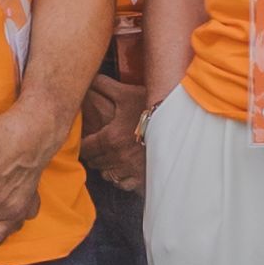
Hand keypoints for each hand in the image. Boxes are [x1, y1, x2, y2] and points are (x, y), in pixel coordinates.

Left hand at [79, 74, 146, 190]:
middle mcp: (117, 158)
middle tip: (97, 147)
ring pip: (108, 175)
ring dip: (106, 167)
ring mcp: (130, 171)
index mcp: (110, 140)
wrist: (180, 126)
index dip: (83, 144)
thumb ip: (106, 86)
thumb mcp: (127, 94)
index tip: (85, 140)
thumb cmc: (152, 109)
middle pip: (95, 162)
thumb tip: (91, 80)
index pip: (85, 148)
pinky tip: (124, 169)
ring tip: (110, 158)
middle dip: (94, 155)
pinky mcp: (143, 180)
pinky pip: (124, 184)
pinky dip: (121, 179)